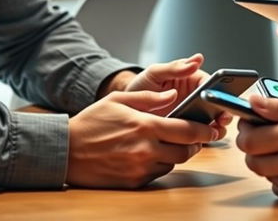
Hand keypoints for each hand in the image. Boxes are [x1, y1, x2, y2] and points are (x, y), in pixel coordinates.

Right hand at [67, 89, 217, 188]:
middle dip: (194, 144)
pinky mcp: (132, 182)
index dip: (205, 130)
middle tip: (195, 137)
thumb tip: (173, 95)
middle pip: (185, 151)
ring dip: (177, 155)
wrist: (65, 151)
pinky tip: (152, 154)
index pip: (187, 131)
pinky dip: (160, 165)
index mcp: (146, 126)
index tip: (212, 128)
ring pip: (173, 164)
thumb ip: (151, 98)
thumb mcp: (120, 100)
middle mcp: (146, 149)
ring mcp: (139, 169)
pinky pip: (157, 174)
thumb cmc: (92, 121)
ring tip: (171, 143)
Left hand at [125, 54, 231, 137]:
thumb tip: (197, 59)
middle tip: (223, 117)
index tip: (221, 96)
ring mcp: (191, 116)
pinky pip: (199, 136)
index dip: (218, 90)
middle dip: (223, 110)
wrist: (124, 110)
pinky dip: (204, 139)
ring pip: (212, 121)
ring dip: (217, 126)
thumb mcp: (155, 72)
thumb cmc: (141, 86)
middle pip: (216, 103)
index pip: (210, 83)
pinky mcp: (184, 132)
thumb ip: (175, 67)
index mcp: (191, 80)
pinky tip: (203, 140)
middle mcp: (195, 98)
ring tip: (215, 130)